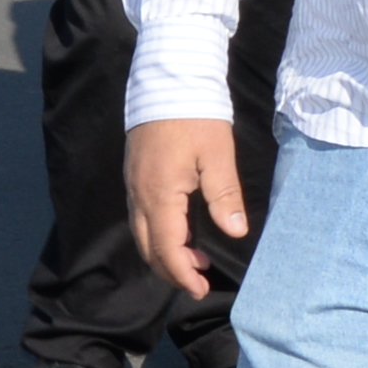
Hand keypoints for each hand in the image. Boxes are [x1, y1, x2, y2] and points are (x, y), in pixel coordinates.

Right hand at [131, 117, 251, 295]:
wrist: (168, 80)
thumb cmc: (196, 116)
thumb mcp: (218, 155)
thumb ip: (224, 196)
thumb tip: (235, 231)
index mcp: (159, 194)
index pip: (166, 248)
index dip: (183, 273)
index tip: (201, 288)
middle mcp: (139, 195)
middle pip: (148, 247)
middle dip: (171, 270)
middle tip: (199, 281)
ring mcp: (133, 185)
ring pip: (141, 234)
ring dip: (164, 253)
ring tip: (195, 260)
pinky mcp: (135, 176)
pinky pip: (140, 217)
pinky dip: (157, 234)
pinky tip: (180, 232)